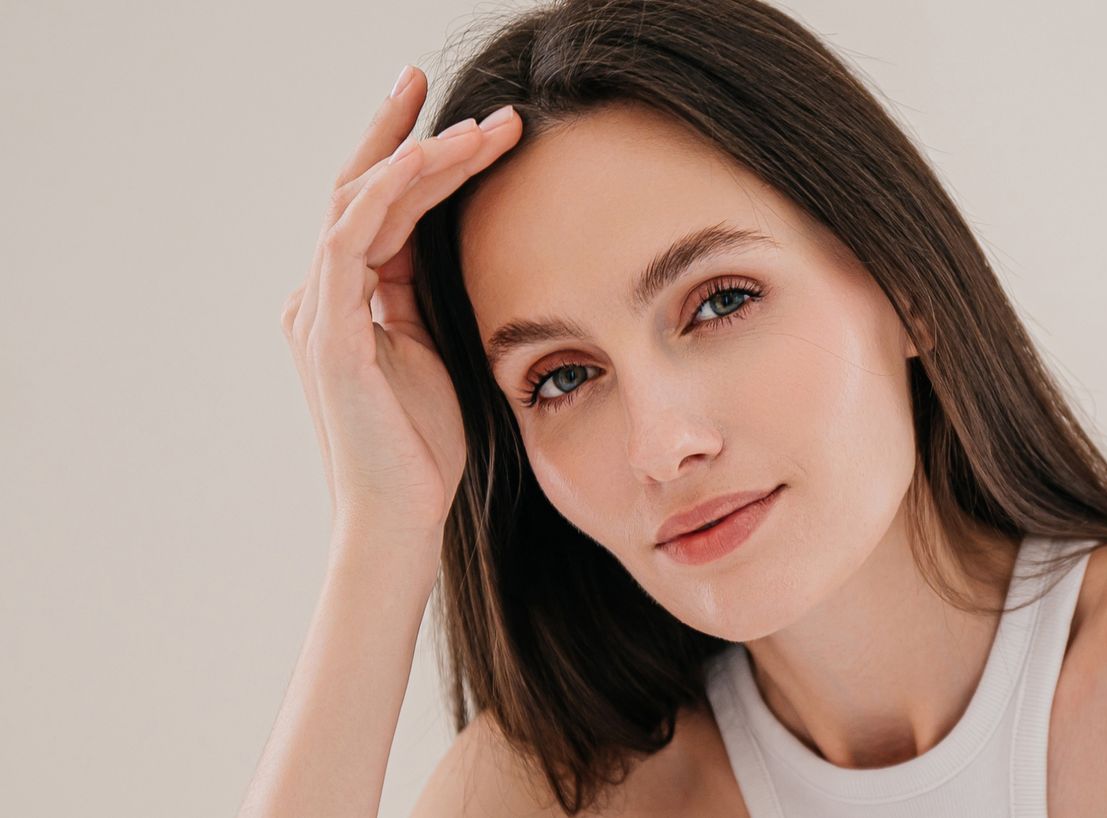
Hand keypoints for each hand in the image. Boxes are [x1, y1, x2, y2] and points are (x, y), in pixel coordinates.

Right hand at [280, 65, 521, 565]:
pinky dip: (390, 191)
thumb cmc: (422, 449)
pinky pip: (353, 238)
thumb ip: (427, 299)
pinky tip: (433, 160)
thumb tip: (451, 246)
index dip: (414, 159)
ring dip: (418, 154)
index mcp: (347, 302)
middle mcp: (322, 297)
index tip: (458, 120)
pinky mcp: (327, 333)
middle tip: (435, 77)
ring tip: (478, 125)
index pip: (378, 211)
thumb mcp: (436, 354)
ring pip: (358, 202)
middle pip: (357, 189)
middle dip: (400, 130)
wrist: (400, 521)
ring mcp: (318, 312)